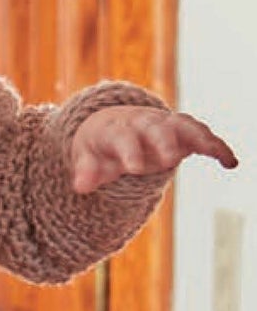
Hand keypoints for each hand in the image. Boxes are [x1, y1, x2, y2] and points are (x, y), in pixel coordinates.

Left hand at [71, 103, 238, 193]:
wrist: (115, 124)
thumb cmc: (100, 147)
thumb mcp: (88, 157)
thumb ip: (86, 171)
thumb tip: (80, 186)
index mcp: (117, 129)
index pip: (122, 138)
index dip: (128, 151)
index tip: (132, 168)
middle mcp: (144, 123)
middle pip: (155, 128)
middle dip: (163, 141)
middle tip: (169, 159)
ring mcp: (165, 125)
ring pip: (184, 126)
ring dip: (198, 138)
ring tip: (212, 152)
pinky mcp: (183, 132)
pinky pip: (202, 136)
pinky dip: (216, 146)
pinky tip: (231, 162)